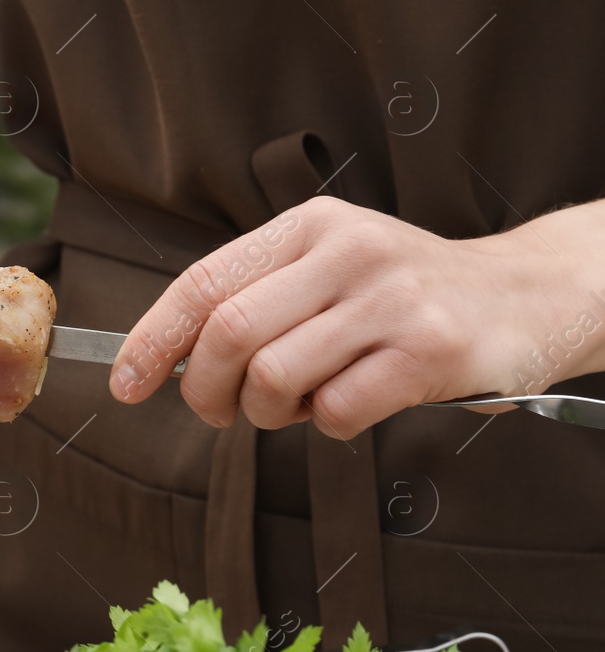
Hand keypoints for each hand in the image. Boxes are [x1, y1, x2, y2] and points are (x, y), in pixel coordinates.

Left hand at [109, 195, 601, 438]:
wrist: (527, 294)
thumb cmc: (407, 292)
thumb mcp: (329, 266)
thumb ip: (259, 298)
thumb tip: (173, 358)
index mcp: (307, 226)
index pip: (203, 284)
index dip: (152, 339)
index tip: (125, 383)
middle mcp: (346, 251)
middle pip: (228, 333)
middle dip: (207, 390)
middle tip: (221, 413)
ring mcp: (390, 299)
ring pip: (274, 376)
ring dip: (269, 413)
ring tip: (300, 404)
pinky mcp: (429, 350)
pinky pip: (335, 410)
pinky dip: (327, 425)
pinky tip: (352, 404)